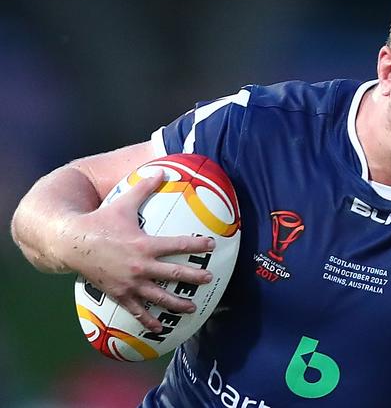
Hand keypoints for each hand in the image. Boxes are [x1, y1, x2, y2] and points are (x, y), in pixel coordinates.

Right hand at [61, 171, 214, 331]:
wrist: (70, 243)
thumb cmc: (100, 221)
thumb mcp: (124, 202)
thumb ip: (145, 187)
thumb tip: (162, 170)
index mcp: (145, 244)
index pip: (178, 245)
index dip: (197, 244)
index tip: (212, 245)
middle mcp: (140, 266)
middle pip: (174, 275)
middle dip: (194, 277)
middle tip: (210, 279)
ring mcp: (130, 283)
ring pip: (159, 297)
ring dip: (177, 304)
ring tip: (193, 308)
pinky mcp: (119, 295)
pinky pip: (136, 311)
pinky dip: (148, 321)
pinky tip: (160, 329)